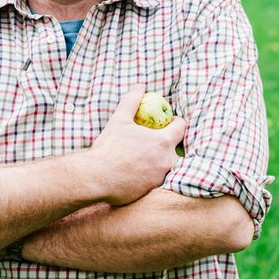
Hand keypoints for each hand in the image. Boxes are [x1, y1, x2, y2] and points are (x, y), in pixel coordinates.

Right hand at [85, 86, 185, 205]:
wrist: (96, 177)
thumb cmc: (109, 147)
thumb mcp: (119, 120)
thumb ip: (131, 102)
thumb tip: (139, 87)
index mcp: (163, 141)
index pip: (181, 127)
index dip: (176, 121)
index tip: (169, 121)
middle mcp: (167, 161)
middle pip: (176, 149)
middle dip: (169, 143)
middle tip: (155, 140)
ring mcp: (161, 177)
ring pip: (167, 166)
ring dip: (160, 160)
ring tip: (145, 156)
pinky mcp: (152, 191)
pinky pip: (156, 179)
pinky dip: (151, 174)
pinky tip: (137, 170)